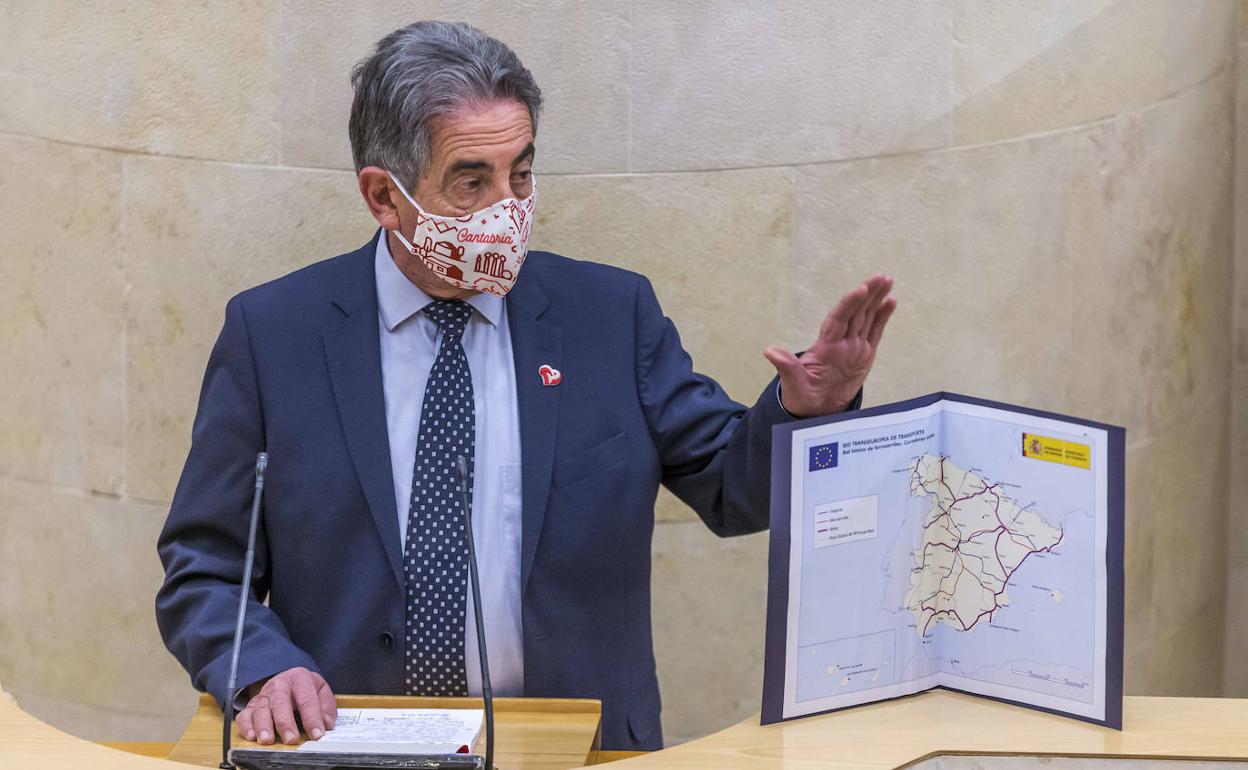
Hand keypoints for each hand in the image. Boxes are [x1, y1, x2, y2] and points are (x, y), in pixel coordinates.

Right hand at [236, 666, 336, 745]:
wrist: (287, 679)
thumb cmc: (305, 688)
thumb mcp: (321, 690)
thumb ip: (326, 707)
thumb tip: (326, 723)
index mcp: (300, 679)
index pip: (307, 700)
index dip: (312, 718)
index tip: (317, 734)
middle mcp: (279, 685)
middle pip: (280, 703)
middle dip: (285, 723)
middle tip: (291, 739)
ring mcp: (264, 695)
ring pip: (261, 709)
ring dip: (263, 726)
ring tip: (268, 740)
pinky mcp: (252, 705)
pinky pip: (245, 715)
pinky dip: (246, 726)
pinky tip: (251, 736)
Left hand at [764, 274, 895, 417]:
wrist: (815, 410)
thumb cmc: (802, 396)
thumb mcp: (793, 384)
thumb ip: (787, 367)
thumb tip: (769, 351)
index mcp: (825, 346)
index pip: (838, 320)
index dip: (848, 304)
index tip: (859, 290)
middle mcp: (841, 342)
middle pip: (855, 313)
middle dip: (867, 294)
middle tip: (880, 277)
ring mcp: (853, 346)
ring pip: (866, 317)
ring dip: (876, 299)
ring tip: (887, 280)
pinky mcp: (864, 354)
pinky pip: (875, 332)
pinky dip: (882, 317)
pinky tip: (890, 301)